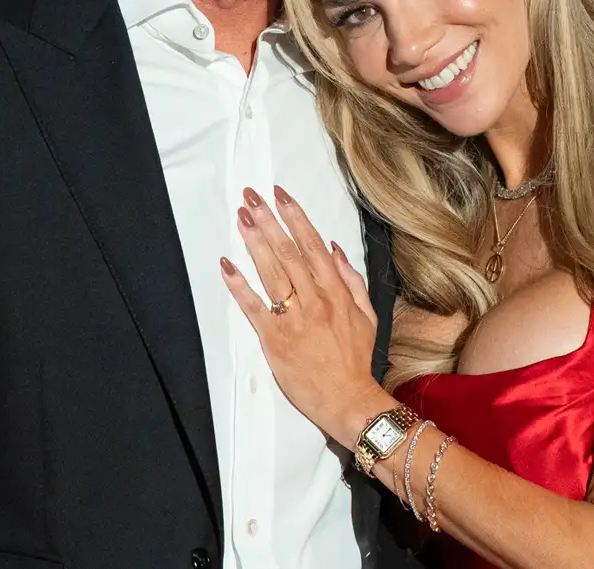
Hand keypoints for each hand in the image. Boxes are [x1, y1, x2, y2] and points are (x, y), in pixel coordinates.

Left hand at [220, 186, 392, 446]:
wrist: (347, 399)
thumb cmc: (355, 359)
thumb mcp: (366, 316)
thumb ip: (351, 280)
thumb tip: (334, 248)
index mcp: (336, 292)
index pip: (312, 245)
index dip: (295, 217)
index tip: (280, 195)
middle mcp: (314, 300)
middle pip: (287, 252)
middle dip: (268, 220)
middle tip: (251, 196)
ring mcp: (293, 318)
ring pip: (271, 272)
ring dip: (254, 241)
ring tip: (241, 217)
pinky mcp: (274, 338)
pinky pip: (253, 306)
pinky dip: (239, 284)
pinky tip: (227, 264)